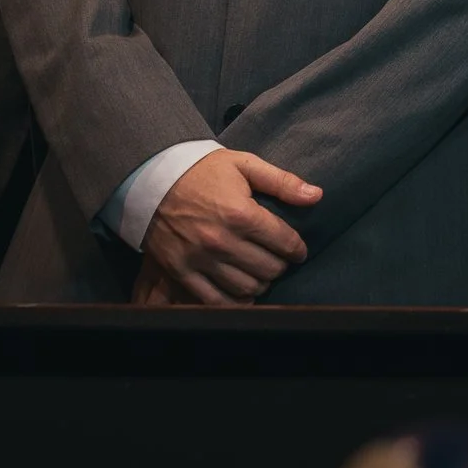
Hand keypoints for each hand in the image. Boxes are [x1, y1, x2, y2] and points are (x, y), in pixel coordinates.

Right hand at [141, 149, 322, 305]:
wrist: (151, 178)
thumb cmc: (202, 170)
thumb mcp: (244, 165)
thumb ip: (282, 182)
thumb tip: (316, 196)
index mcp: (241, 214)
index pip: (284, 242)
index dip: (297, 249)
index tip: (298, 250)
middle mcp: (222, 240)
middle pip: (268, 268)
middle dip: (280, 265)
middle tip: (279, 260)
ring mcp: (200, 259)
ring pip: (246, 287)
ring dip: (260, 283)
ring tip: (261, 274)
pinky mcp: (181, 271)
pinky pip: (213, 300)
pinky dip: (233, 302)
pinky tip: (242, 295)